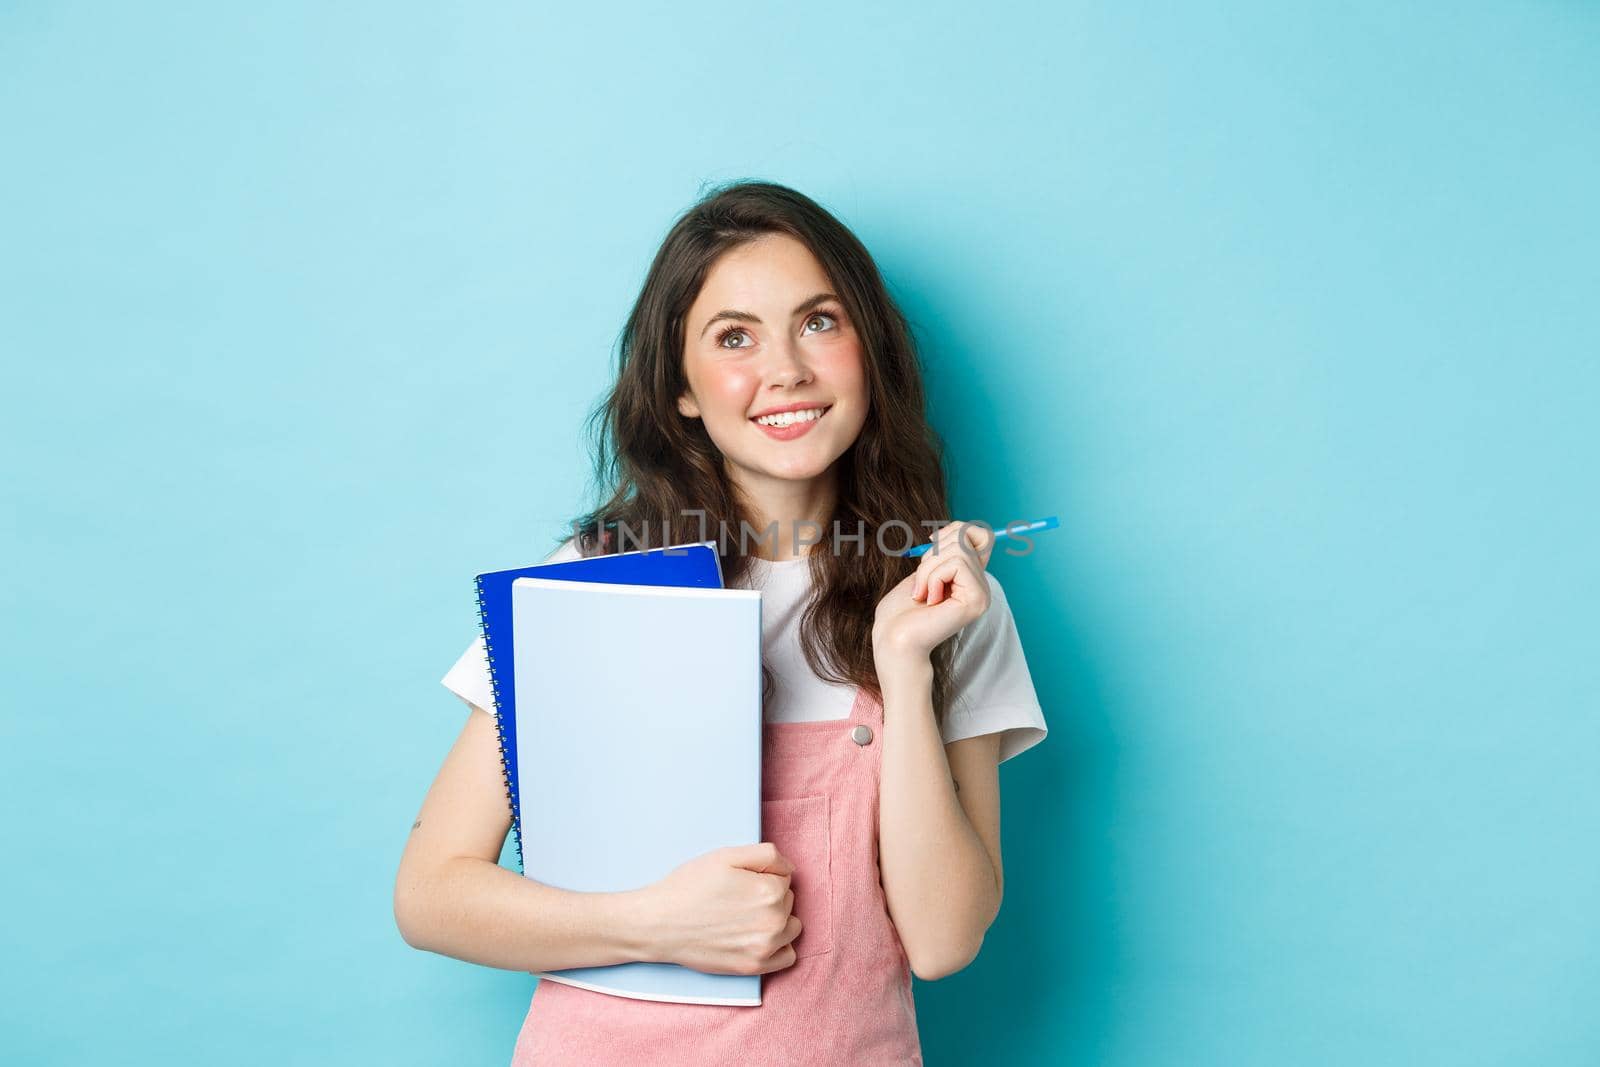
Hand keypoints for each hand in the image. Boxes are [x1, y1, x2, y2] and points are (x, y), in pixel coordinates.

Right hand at [638, 843, 801, 975]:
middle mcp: (773, 922)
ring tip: (747, 916)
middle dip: (770, 896)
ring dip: (777, 919)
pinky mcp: (754, 967)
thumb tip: (790, 869)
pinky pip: (788, 956)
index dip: (762, 875)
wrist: (658, 924)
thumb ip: (767, 855)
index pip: (785, 877)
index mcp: (769, 891)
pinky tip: (757, 937)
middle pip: (788, 901)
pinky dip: (779, 946)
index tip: (741, 881)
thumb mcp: (726, 856)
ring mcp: (764, 948)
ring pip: (791, 927)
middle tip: (738, 898)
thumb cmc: (689, 886)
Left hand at [872, 520, 994, 662]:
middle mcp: (981, 587)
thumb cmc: (900, 610)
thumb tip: (959, 529)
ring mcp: (981, 594)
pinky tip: (929, 600)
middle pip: (967, 537)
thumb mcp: (924, 570)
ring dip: (928, 569)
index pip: (981, 535)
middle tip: (921, 582)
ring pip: (959, 550)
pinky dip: (933, 577)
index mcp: (970, 579)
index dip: (957, 529)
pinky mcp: (976, 599)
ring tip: (922, 594)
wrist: (893, 639)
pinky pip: (957, 564)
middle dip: (933, 553)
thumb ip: (944, 552)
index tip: (931, 544)